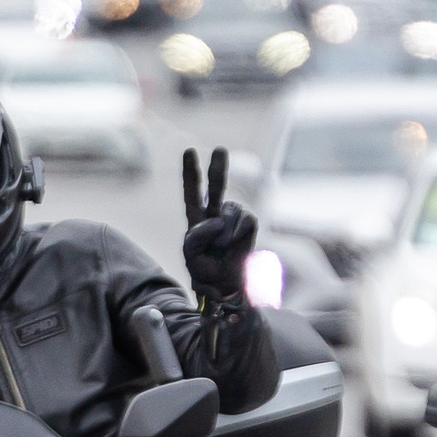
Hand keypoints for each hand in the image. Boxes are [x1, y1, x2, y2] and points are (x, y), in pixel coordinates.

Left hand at [182, 147, 257, 301]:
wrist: (224, 287)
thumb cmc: (204, 270)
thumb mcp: (190, 253)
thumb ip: (196, 234)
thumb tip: (217, 220)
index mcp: (196, 220)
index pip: (192, 193)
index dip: (191, 173)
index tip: (189, 151)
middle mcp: (214, 215)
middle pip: (215, 187)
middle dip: (218, 168)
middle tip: (220, 149)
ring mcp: (232, 220)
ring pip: (229, 209)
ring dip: (224, 229)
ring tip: (221, 246)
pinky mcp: (248, 226)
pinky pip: (243, 221)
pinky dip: (237, 233)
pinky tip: (233, 245)